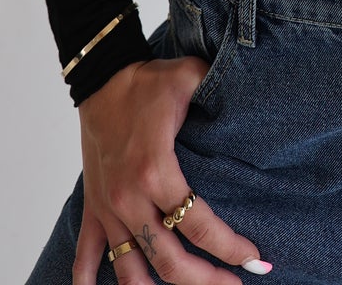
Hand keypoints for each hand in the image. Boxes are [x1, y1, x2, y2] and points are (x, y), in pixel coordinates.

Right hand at [74, 57, 271, 283]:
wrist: (101, 78)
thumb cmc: (148, 81)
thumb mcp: (190, 77)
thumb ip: (220, 86)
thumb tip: (252, 94)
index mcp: (156, 170)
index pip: (199, 226)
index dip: (231, 248)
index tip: (255, 260)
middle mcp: (130, 198)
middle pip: (170, 261)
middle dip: (206, 281)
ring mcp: (109, 208)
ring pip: (132, 272)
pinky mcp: (93, 208)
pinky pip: (86, 257)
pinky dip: (90, 282)